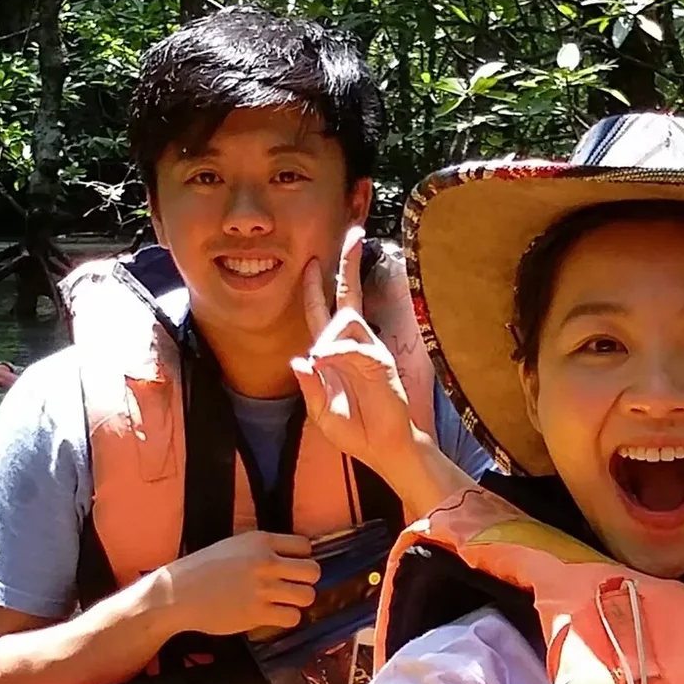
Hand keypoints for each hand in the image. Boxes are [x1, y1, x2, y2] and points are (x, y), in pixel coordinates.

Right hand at [154, 531, 319, 637]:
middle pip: (313, 571)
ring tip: (284, 602)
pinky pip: (292, 617)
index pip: (304, 546)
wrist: (176, 593)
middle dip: (306, 580)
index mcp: (260, 541)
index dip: (301, 558)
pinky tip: (274, 615)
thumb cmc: (203, 569)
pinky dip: (287, 618)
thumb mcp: (234, 546)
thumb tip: (292, 558)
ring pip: (307, 596)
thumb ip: (262, 549)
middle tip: (292, 586)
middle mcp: (265, 562)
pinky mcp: (257, 613)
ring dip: (298, 600)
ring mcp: (263, 589)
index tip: (291, 567)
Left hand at [293, 226, 425, 477]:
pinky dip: (337, 352)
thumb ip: (309, 387)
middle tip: (353, 233)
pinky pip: (355, 347)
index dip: (316, 287)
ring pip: (346, 322)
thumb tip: (298, 358)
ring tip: (325, 362)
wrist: (385, 450)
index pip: (322, 313)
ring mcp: (369, 351)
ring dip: (329, 337)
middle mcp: (354, 345)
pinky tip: (327, 359)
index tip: (313, 260)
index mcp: (334, 354)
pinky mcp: (381, 363)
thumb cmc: (356, 432)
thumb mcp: (320, 411)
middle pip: (348, 296)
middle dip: (348, 264)